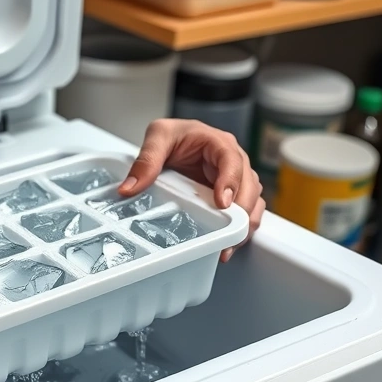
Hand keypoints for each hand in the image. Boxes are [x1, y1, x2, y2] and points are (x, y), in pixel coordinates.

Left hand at [118, 119, 264, 261]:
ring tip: (228, 246)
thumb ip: (146, 161)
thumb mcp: (158, 137)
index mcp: (219, 143)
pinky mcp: (233, 196)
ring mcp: (236, 180)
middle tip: (227, 235)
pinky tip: (228, 245)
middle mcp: (234, 161)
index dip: (230, 182)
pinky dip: (241, 230)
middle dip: (241, 212)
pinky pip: (246, 212)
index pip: (232, 161)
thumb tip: (129, 189)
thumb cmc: (176, 135)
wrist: (178, 140)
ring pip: (253, 201)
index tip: (222, 202)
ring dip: (245, 225)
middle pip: (249, 186)